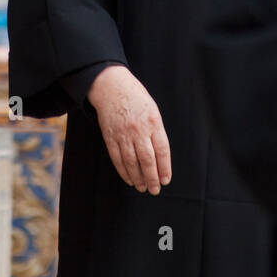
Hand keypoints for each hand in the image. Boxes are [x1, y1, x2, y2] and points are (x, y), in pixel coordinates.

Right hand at [87, 65, 171, 194]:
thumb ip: (157, 131)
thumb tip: (160, 156)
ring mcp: (123, 134)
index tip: (166, 180)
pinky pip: (117, 158)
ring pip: (131, 162)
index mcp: (153, 122)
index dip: (164, 167)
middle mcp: (139, 130)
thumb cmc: (136, 98)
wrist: (112, 87)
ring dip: (138, 178)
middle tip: (155, 190)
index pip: (162, 150)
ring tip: (143, 187)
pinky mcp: (110, 137)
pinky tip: (129, 179)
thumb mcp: (153, 110)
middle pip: (147, 160)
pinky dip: (123, 171)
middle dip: (152, 178)